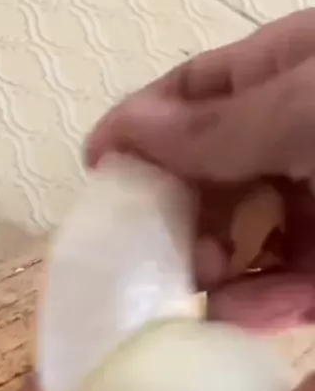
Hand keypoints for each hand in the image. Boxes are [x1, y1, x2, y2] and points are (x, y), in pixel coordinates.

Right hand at [86, 10, 314, 329]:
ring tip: (196, 283)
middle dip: (177, 212)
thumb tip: (126, 132)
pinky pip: (284, 289)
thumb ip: (219, 127)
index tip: (96, 166)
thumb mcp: (304, 107)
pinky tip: (235, 316)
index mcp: (292, 75)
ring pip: (244, 240)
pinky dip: (258, 307)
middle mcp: (299, 141)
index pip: (198, 92)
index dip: (142, 125)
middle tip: (149, 244)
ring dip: (212, 269)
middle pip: (212, 175)